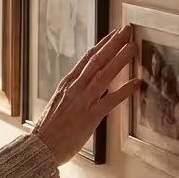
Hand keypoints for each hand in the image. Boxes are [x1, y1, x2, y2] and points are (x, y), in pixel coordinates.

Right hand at [32, 25, 141, 164]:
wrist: (41, 147)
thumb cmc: (50, 129)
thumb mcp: (60, 104)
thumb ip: (75, 93)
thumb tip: (90, 86)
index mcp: (67, 84)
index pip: (87, 58)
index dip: (103, 44)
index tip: (114, 33)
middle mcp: (75, 88)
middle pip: (97, 60)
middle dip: (113, 44)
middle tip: (127, 30)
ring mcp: (83, 100)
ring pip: (104, 74)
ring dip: (120, 59)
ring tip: (133, 47)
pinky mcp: (90, 116)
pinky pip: (110, 100)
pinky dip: (124, 90)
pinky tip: (136, 83)